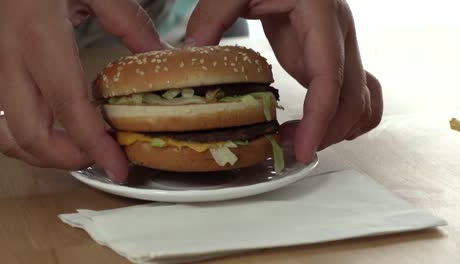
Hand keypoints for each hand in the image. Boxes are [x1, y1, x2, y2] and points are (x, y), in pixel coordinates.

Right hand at [0, 0, 163, 180]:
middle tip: (102, 158)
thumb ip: (129, 23)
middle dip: (68, 160)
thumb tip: (159, 56)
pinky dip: (25, 137)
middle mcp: (8, 60)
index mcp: (39, 39)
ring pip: (6, 135)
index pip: (70, 110)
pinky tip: (52, 131)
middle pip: (30, 136)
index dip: (96, 147)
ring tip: (79, 151)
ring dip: (42, 154)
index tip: (119, 168)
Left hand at [185, 0, 382, 162]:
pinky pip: (356, 93)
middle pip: (351, 98)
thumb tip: (194, 53)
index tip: (302, 150)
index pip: (329, 77)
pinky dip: (344, 118)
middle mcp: (340, 32)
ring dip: (335, 130)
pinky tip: (320, 128)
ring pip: (359, 101)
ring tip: (297, 142)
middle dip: (325, 133)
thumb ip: (213, 15)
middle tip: (287, 149)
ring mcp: (341, 46)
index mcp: (321, 14)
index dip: (319, 119)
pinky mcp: (332, 57)